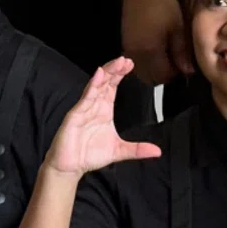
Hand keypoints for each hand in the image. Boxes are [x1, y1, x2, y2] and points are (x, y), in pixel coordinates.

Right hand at [47, 59, 161, 174]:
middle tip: (126, 60)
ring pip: (96, 86)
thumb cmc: (89, 155)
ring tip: (116, 63)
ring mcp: (84, 109)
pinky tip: (99, 76)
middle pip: (105, 82)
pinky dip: (92, 86)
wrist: (70, 167)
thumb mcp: (118, 151)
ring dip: (106, 74)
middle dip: (115, 70)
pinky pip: (85, 98)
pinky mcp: (75, 115)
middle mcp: (94, 106)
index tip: (130, 64)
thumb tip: (157, 151)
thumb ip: (137, 149)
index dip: (120, 75)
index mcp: (104, 110)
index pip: (112, 87)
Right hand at [122, 0, 192, 83]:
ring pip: (141, 72)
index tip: (183, 62)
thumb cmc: (163, 5)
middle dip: (164, 74)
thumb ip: (182, 51)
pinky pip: (135, 63)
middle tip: (175, 60)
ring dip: (153, 70)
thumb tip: (188, 71)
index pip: (163, 76)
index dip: (175, 73)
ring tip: (165, 55)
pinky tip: (154, 49)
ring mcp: (128, 49)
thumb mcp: (178, 27)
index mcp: (150, 51)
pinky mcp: (125, 43)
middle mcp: (136, 54)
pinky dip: (145, 63)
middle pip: (150, 78)